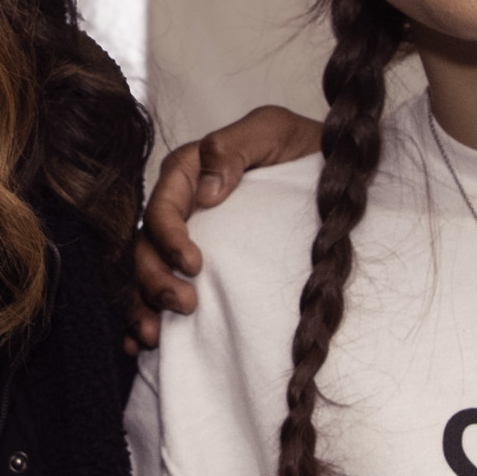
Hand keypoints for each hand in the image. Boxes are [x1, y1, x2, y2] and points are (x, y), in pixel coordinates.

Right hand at [128, 106, 325, 348]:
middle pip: (147, 247)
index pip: (164, 207)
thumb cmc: (303, 147)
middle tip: (183, 305)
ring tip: (151, 337)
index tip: (194, 264)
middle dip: (154, 280)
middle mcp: (181, 209)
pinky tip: (141, 344)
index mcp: (188, 172)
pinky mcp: (198, 267)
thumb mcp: (273, 130)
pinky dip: (145, 317)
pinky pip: (160, 291)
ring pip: (146, 274)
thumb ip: (234, 147)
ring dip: (142, 306)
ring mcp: (187, 240)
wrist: (335, 172)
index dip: (169, 237)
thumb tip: (206, 191)